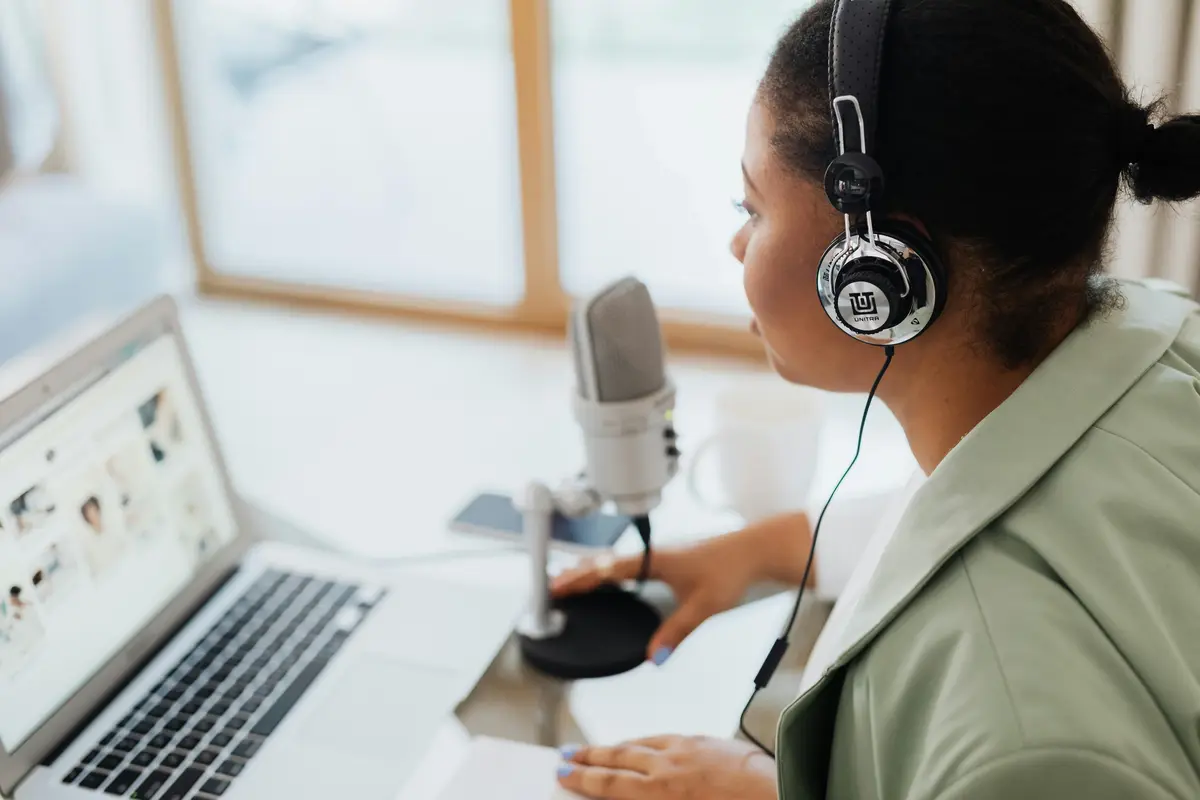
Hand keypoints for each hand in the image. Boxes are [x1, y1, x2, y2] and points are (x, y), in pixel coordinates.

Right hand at [550, 512, 811, 664]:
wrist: (754, 549)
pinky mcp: (668, 557)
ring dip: (592, 570)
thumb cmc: (732, 569)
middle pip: (605, 562)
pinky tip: (610, 580)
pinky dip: (610, 570)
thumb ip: (676, 632)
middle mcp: (652, 554)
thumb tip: (654, 656)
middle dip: (576, 574)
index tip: (557, 587)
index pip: (607, 570)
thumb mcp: (703, 606)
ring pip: (615, 561)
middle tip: (552, 587)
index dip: (580, 579)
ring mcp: (659, 554)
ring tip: (571, 581)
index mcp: (654, 560)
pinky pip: (629, 563)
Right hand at [555, 735, 776, 799]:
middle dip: (589, 756)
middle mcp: (669, 765)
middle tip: (569, 754)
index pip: (609, 783)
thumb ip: (650, 799)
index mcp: (660, 792)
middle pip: (618, 756)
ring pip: (642, 743)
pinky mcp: (708, 740)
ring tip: (601, 749)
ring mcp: (689, 748)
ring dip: (617, 746)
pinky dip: (649, 740)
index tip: (564, 772)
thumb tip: (629, 795)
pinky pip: (668, 737)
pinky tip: (649, 743)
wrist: (782, 793)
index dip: (581, 777)